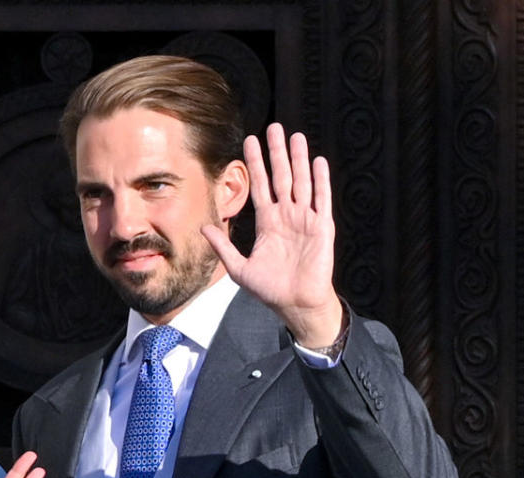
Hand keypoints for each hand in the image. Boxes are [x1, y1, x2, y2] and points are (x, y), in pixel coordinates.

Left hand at [202, 122, 342, 347]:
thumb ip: (223, 247)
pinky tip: (316, 162)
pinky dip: (319, 180)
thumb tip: (202, 228)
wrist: (296, 303)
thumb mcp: (239, 268)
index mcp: (268, 223)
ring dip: (299, 159)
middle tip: (273, 127)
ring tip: (296, 136)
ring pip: (302, 182)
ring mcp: (305, 219)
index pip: (260, 186)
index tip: (250, 141)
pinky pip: (321, 199)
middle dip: (276, 153)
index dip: (255, 165)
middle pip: (281, 177)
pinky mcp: (321, 227)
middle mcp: (286, 216)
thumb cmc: (270, 289)